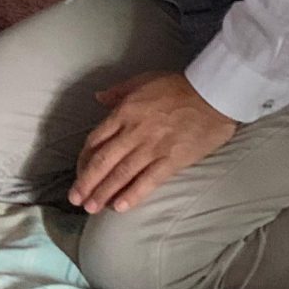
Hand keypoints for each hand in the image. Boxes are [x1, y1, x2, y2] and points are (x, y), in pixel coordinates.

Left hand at [71, 72, 236, 212]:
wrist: (213, 94)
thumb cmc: (179, 86)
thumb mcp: (143, 80)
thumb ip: (118, 92)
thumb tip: (98, 97)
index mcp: (124, 113)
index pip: (95, 140)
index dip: (84, 160)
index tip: (78, 173)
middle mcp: (133, 132)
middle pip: (103, 161)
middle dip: (86, 183)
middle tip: (75, 200)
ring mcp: (152, 148)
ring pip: (121, 174)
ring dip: (104, 193)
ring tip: (92, 208)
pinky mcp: (172, 161)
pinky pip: (148, 181)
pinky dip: (132, 195)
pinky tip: (120, 207)